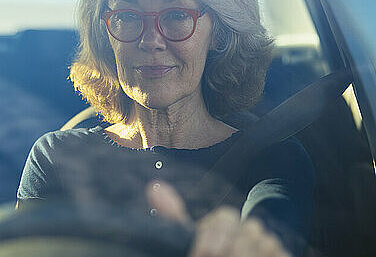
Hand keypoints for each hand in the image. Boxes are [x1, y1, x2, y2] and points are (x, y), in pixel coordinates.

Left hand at [146, 181, 291, 256]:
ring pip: (264, 240)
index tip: (202, 254)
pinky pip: (279, 251)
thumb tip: (155, 187)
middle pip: (247, 227)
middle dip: (232, 247)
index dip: (214, 235)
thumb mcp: (187, 243)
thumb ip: (176, 218)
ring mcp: (265, 244)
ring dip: (247, 254)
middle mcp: (244, 231)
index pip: (226, 216)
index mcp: (220, 226)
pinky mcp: (282, 254)